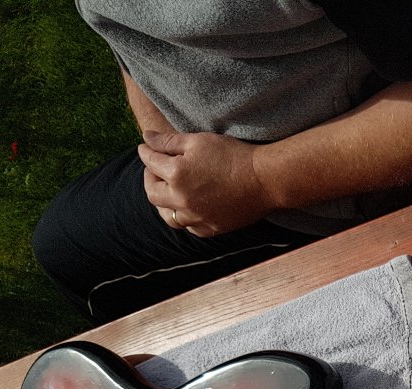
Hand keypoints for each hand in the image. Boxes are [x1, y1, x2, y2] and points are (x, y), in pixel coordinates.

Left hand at [138, 130, 274, 236]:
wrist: (266, 180)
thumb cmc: (234, 155)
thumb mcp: (199, 141)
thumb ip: (168, 141)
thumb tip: (146, 136)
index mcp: (175, 174)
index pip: (150, 162)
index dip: (146, 152)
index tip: (146, 147)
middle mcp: (181, 200)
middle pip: (152, 192)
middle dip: (149, 178)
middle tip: (154, 170)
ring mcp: (196, 217)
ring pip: (168, 216)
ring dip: (163, 203)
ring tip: (169, 192)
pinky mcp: (212, 228)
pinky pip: (190, 228)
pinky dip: (184, 218)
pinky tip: (189, 209)